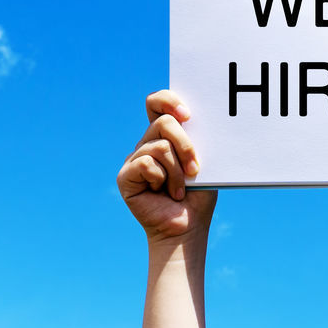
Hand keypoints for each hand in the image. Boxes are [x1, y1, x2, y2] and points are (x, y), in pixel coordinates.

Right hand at [118, 89, 216, 246]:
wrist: (188, 227)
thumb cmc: (198, 195)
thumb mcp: (202, 161)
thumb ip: (194, 139)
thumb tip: (193, 119)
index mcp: (164, 136)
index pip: (156, 103)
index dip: (168, 100)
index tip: (188, 115)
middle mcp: (147, 144)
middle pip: (163, 123)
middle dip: (185, 145)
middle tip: (195, 169)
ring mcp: (134, 159)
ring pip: (160, 146)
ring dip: (177, 172)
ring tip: (180, 190)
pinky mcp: (125, 176)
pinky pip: (146, 163)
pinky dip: (161, 179)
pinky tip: (162, 192)